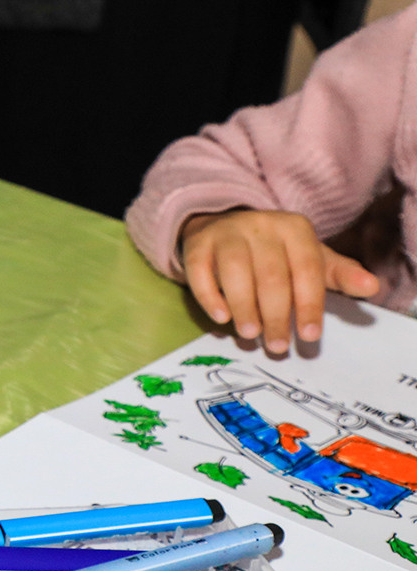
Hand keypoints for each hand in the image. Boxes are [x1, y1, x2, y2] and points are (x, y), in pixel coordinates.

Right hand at [180, 209, 379, 354]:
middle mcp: (261, 225)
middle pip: (271, 275)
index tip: (309, 335)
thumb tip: (372, 287)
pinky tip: (221, 317)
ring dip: (244, 307)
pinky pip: (200, 271)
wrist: (225, 225)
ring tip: (250, 334)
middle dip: (276, 314)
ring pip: (234, 271)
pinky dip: (209, 295)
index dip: (309, 304)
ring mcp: (227, 232)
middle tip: (277, 345)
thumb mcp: (311, 258)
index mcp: (295, 228)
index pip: (307, 269)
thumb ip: (340, 275)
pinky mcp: (198, 243)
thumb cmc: (276, 252)